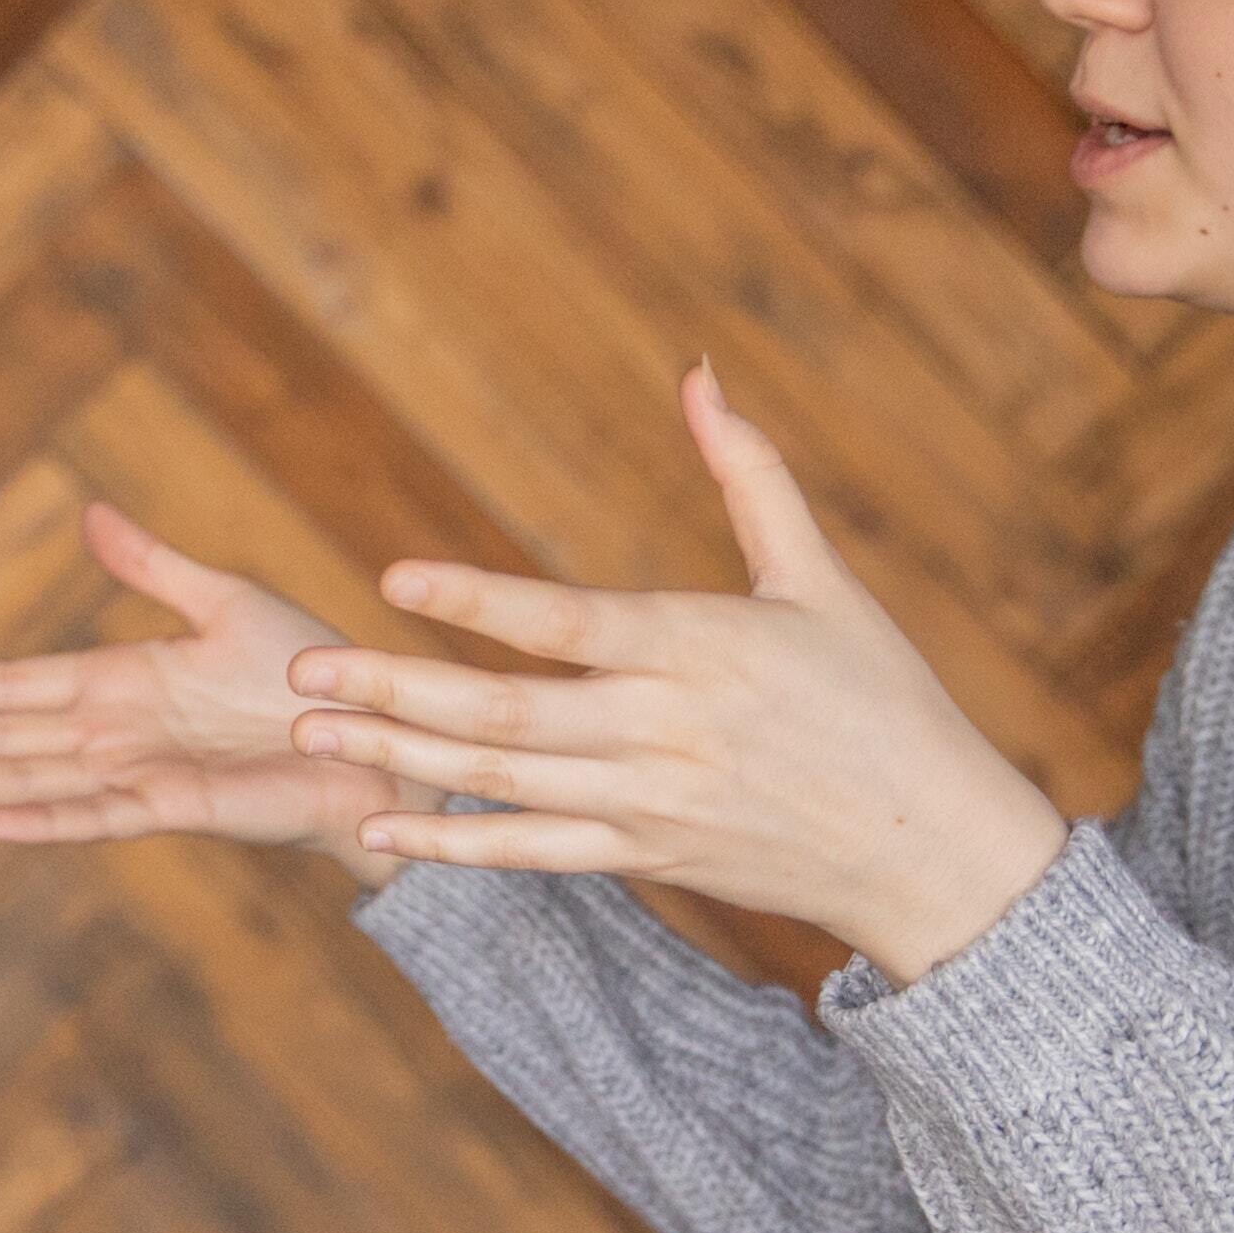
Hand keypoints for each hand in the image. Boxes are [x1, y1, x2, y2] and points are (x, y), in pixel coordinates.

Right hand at [0, 503, 399, 872]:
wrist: (374, 738)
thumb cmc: (311, 671)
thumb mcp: (224, 601)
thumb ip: (152, 566)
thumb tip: (88, 514)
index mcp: (117, 682)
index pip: (11, 685)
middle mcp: (112, 733)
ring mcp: (136, 773)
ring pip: (26, 776)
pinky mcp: (174, 807)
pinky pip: (95, 815)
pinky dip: (43, 821)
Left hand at [282, 368, 1070, 978]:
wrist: (930, 848)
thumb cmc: (881, 696)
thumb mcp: (822, 579)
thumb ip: (751, 475)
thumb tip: (699, 373)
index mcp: (703, 648)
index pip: (568, 624)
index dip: (478, 602)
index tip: (393, 578)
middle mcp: (666, 732)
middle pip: (510, 714)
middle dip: (398, 691)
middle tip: (303, 671)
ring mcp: (651, 805)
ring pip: (505, 784)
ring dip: (401, 760)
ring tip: (310, 734)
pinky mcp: (647, 859)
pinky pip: (532, 855)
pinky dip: (453, 846)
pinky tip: (376, 828)